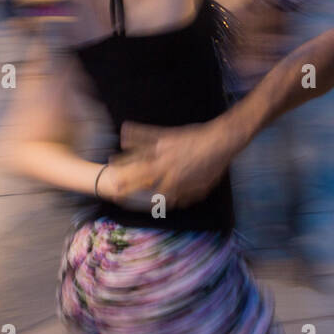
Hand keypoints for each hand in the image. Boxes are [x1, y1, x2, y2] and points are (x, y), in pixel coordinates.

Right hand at [110, 116, 249, 208]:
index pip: (155, 194)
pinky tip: (124, 131)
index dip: (143, 199)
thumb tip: (173, 202)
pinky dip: (134, 132)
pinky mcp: (166, 134)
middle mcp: (166, 166)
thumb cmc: (215, 164)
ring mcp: (164, 149)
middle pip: (140, 176)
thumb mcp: (203, 186)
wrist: (221, 140)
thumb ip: (186, 195)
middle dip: (125, 182)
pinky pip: (146, 134)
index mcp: (176, 181)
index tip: (134, 201)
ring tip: (112, 161)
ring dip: (124, 159)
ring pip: (139, 156)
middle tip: (113, 186)